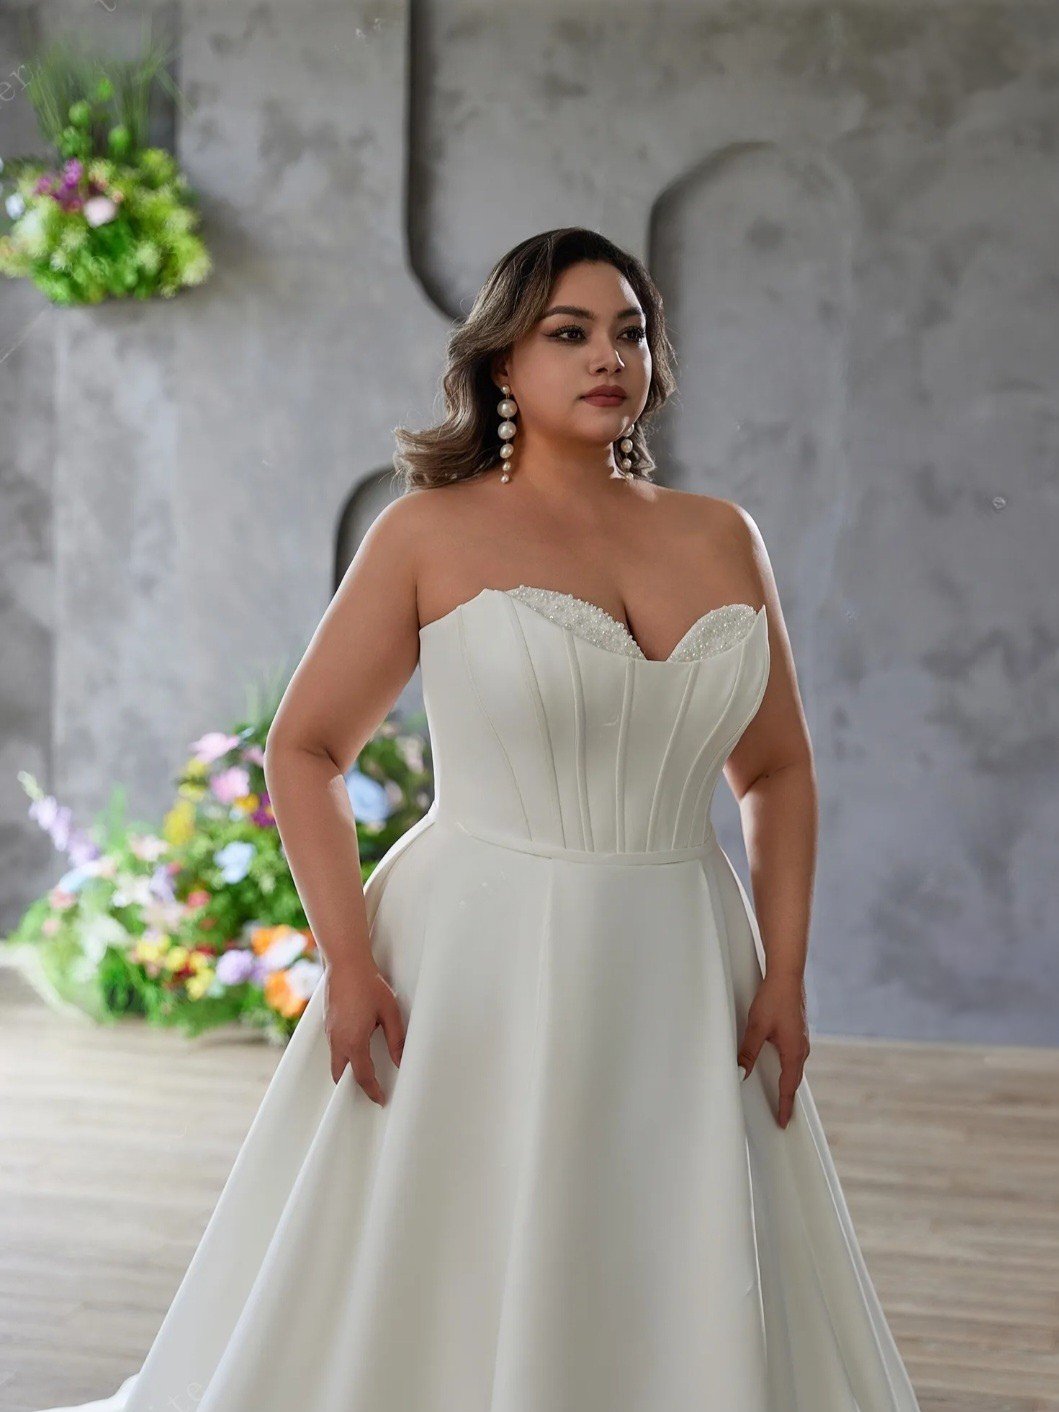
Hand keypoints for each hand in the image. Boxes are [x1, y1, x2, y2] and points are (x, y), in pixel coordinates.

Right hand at [323, 960, 406, 1104]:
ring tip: (365, 1071)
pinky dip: (344, 1055)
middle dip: (354, 1085)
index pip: (362, 1076)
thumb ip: (396, 1039)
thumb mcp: (390, 1012)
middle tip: (371, 1090)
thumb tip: (401, 1060)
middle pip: (341, 1074)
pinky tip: (357, 1048)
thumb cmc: (368, 984)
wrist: (346, 964)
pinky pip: (334, 1047)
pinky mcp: (327, 1024)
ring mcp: (329, 1032)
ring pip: (336, 1061)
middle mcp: (337, 1040)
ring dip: (348, 1069)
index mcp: (353, 1041)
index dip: (372, 1090)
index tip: (380, 1098)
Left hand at [736, 970, 809, 1128]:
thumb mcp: (757, 1027)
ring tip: (782, 1096)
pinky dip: (788, 1067)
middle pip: (794, 1079)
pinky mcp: (797, 1029)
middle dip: (788, 1098)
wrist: (787, 975)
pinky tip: (780, 1065)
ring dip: (788, 1082)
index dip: (785, 1106)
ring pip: (794, 1066)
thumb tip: (741, 1072)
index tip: (783, 1122)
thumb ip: (749, 1051)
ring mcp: (800, 1038)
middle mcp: (801, 1047)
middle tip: (783, 1115)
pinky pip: (793, 1055)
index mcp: (794, 1051)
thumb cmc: (774, 998)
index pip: (789, 1086)